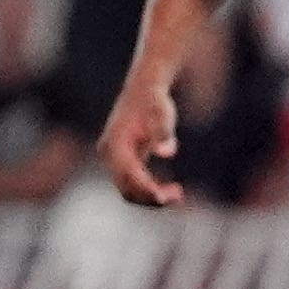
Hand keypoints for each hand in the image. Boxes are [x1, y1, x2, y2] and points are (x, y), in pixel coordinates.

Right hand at [97, 62, 185, 206]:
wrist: (142, 90)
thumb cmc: (154, 102)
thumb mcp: (163, 114)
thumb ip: (164, 133)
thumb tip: (167, 152)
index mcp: (115, 144)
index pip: (128, 175)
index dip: (146, 189)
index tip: (165, 197)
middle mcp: (109, 154)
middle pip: (126, 189)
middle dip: (151, 198)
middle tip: (179, 196)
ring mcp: (113, 160)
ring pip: (128, 191)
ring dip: (151, 197)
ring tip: (178, 194)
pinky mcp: (121, 163)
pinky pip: (132, 185)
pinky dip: (149, 191)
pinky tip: (171, 191)